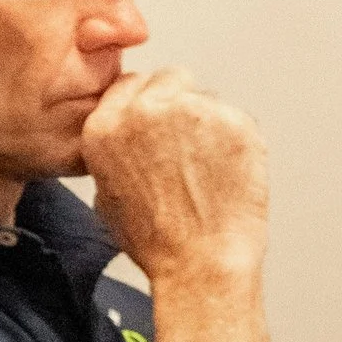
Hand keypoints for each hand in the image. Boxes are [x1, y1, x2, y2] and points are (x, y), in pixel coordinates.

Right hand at [78, 68, 268, 282]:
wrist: (202, 262)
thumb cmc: (158, 241)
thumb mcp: (107, 195)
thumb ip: (114, 151)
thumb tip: (130, 136)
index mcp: (106, 127)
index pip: (128, 84)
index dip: (145, 103)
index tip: (157, 121)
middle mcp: (146, 111)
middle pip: (168, 79)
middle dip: (177, 104)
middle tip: (186, 145)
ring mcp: (193, 110)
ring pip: (204, 96)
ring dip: (207, 122)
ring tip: (207, 168)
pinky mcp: (234, 119)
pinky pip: (234, 116)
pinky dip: (234, 138)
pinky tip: (226, 171)